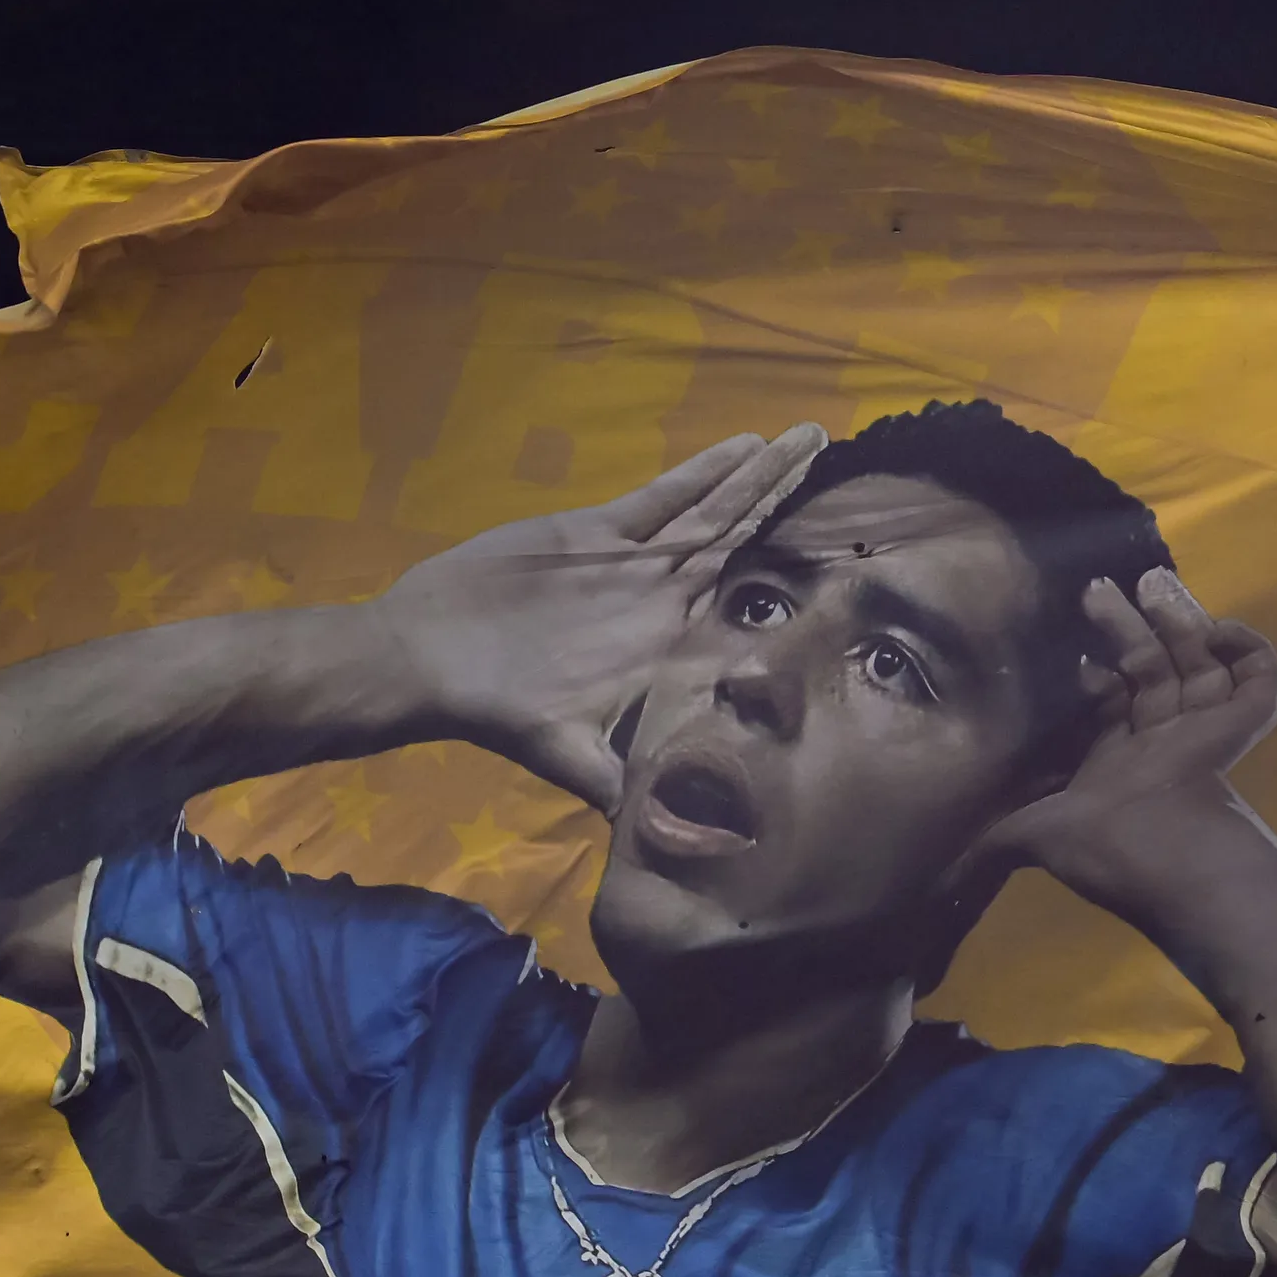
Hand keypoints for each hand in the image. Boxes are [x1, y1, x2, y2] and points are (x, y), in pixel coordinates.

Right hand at [371, 425, 828, 808]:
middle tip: (833, 452)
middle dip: (786, 496)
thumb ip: (611, 783)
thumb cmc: (496, 708)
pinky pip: (660, 497)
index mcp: (667, 647)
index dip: (793, 579)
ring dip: (758, 475)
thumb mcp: (565, 753)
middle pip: (742, 539)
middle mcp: (662, 598)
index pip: (744, 607)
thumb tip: (659, 840)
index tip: (848, 559)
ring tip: (806, 436)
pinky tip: (743, 445)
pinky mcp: (595, 530)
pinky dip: (701, 472)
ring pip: (712, 509)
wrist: (427, 656)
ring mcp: (633, 560)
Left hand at [972, 572, 1276, 899]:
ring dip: (1180, 622)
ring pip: (1200, 667)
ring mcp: (1205, 735)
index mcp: (1121, 770)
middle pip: (1154, 675)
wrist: (1165, 854)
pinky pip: (1260, 681)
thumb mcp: (1030, 835)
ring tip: (1152, 580)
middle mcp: (1165, 748)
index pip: (1115, 711)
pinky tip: (1219, 628)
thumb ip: (991, 840)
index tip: (1079, 655)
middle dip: (1131, 631)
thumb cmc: (1102, 844)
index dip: (1099, 679)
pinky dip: (1247, 650)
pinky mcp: (1241, 726)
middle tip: (1104, 588)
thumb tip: (934, 870)